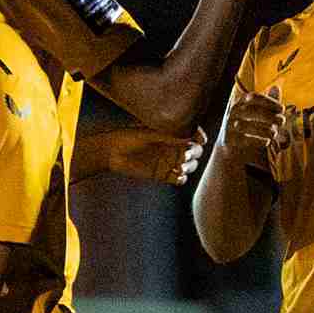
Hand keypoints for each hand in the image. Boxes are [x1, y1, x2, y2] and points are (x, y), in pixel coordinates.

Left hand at [89, 126, 207, 185]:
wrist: (113, 152)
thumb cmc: (130, 137)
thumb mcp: (152, 133)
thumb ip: (171, 135)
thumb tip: (190, 136)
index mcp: (172, 134)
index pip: (194, 135)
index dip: (199, 137)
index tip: (200, 140)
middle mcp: (173, 147)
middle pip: (196, 152)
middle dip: (194, 153)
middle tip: (184, 155)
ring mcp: (169, 161)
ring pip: (190, 166)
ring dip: (189, 167)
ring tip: (179, 167)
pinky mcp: (163, 175)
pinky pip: (179, 179)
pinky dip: (181, 178)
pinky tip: (176, 175)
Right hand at [218, 87, 290, 172]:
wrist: (232, 144)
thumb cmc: (250, 125)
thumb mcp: (258, 113)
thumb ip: (268, 102)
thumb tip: (276, 87)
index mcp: (241, 102)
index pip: (254, 97)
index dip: (269, 102)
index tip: (282, 109)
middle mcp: (234, 112)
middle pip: (252, 111)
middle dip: (269, 116)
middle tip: (282, 121)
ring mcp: (229, 125)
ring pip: (247, 126)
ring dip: (265, 129)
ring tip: (275, 133)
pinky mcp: (229, 139)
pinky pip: (244, 140)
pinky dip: (258, 141)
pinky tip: (267, 142)